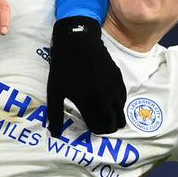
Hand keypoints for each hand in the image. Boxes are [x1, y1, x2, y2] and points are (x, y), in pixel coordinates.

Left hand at [45, 16, 125, 135]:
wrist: (77, 41)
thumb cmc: (63, 67)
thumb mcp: (54, 90)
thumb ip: (55, 114)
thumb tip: (54, 135)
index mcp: (89, 102)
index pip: (101, 127)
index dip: (96, 130)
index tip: (90, 126)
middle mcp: (105, 97)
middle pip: (115, 123)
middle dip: (108, 126)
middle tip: (98, 122)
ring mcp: (114, 87)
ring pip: (121, 111)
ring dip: (114, 115)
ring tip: (102, 110)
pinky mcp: (119, 78)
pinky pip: (123, 98)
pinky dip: (118, 103)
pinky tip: (107, 98)